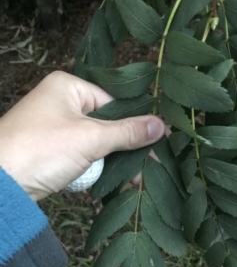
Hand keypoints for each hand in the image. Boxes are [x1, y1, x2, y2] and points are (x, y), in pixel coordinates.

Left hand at [0, 71, 164, 200]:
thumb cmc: (43, 149)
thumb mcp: (91, 138)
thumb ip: (128, 132)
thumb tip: (162, 125)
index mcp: (68, 86)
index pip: (113, 102)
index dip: (135, 122)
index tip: (157, 140)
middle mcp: (62, 102)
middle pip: (106, 123)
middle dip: (126, 146)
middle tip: (150, 163)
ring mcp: (56, 126)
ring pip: (96, 140)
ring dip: (114, 160)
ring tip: (136, 178)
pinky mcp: (53, 148)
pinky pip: (84, 153)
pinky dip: (98, 166)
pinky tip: (116, 179)